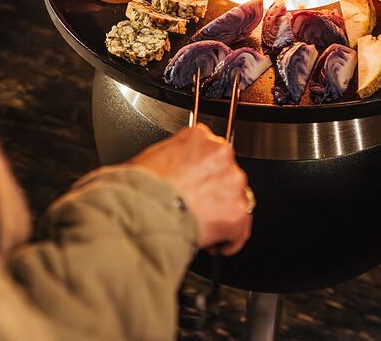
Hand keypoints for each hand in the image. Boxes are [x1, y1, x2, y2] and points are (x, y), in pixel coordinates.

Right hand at [129, 124, 251, 254]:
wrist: (145, 212)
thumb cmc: (140, 188)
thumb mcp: (149, 158)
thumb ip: (169, 157)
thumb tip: (163, 169)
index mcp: (199, 137)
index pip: (210, 153)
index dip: (201, 174)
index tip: (194, 185)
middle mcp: (221, 155)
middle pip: (226, 175)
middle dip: (214, 193)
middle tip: (195, 208)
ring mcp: (233, 183)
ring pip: (236, 200)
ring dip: (222, 214)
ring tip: (201, 227)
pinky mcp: (238, 212)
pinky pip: (240, 230)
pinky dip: (229, 239)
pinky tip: (213, 244)